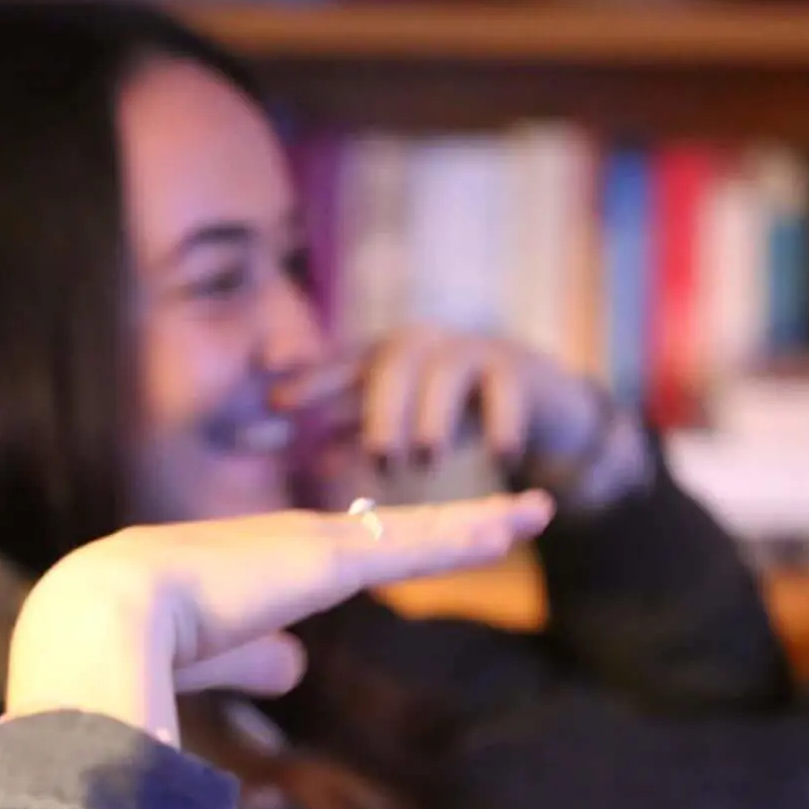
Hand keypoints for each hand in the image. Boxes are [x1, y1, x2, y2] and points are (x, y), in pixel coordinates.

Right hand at [6, 491, 554, 743]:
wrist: (101, 621)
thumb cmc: (128, 651)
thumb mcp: (205, 656)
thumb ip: (251, 656)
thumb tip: (296, 665)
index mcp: (248, 565)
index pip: (327, 556)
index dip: (371, 553)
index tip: (407, 550)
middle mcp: (283, 543)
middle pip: (384, 535)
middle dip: (444, 529)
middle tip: (505, 517)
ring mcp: (309, 547)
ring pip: (412, 535)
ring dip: (474, 526)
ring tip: (532, 513)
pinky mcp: (328, 561)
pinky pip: (417, 545)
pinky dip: (470, 534)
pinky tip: (516, 524)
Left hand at [273, 328, 646, 511]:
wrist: (532, 395)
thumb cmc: (451, 410)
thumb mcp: (402, 422)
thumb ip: (358, 434)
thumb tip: (313, 460)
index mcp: (386, 358)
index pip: (341, 365)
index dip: (310, 380)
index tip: (276, 403)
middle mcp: (423, 346)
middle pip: (391, 363)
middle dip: (379, 410)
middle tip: (379, 457)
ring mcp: (471, 352)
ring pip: (445, 373)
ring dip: (433, 419)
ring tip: (427, 461)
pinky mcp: (516, 369)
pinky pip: (505, 390)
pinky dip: (501, 424)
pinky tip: (499, 458)